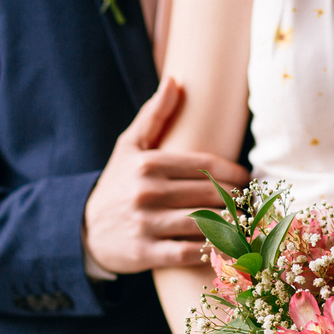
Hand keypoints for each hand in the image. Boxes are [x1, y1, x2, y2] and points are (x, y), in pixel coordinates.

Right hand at [83, 78, 250, 272]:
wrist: (84, 229)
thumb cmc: (118, 183)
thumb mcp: (129, 147)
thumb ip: (154, 115)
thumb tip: (175, 80)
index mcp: (148, 163)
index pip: (207, 166)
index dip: (235, 172)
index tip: (247, 178)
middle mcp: (147, 192)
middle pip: (211, 194)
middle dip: (237, 199)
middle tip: (249, 203)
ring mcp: (146, 224)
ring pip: (206, 223)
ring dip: (231, 225)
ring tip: (244, 223)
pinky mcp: (146, 253)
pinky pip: (190, 253)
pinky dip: (212, 251)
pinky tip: (226, 248)